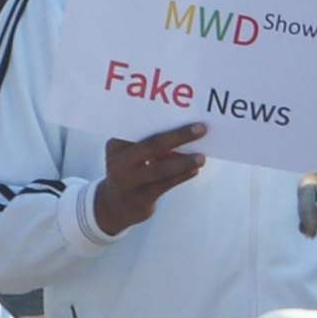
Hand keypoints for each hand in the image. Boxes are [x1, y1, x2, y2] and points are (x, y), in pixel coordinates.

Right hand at [94, 122, 209, 236]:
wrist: (115, 206)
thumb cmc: (130, 172)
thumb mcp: (130, 156)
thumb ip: (148, 145)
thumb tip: (183, 132)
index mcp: (116, 146)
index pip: (139, 128)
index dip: (160, 119)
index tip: (182, 111)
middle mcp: (119, 162)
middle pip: (152, 146)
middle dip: (179, 136)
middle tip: (201, 128)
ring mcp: (128, 181)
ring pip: (160, 169)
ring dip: (184, 162)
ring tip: (201, 158)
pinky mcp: (140, 199)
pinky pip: (165, 185)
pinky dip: (181, 176)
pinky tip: (194, 170)